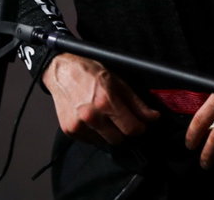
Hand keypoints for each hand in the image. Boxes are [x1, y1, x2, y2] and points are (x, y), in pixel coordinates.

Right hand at [44, 52, 159, 146]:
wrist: (61, 71)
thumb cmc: (88, 72)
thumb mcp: (117, 81)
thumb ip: (136, 102)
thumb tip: (152, 116)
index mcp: (106, 101)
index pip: (131, 128)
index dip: (140, 127)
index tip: (140, 124)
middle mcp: (91, 116)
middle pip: (119, 139)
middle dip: (124, 131)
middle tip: (121, 118)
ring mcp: (79, 125)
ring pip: (104, 142)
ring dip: (108, 133)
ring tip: (103, 116)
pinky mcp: (70, 131)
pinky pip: (90, 141)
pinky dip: (94, 133)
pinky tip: (92, 118)